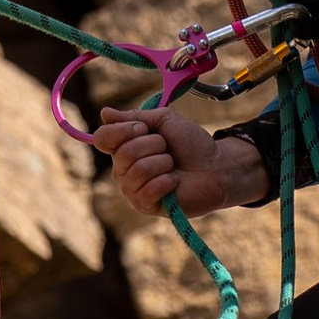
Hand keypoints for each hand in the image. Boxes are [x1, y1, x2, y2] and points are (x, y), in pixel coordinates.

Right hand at [97, 107, 265, 218]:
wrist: (216, 167)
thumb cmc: (191, 144)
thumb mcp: (163, 121)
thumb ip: (134, 118)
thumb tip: (104, 112)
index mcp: (124, 147)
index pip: (103, 138)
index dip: (123, 130)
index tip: (145, 128)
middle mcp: (123, 169)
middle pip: (123, 153)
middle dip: (154, 145)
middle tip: (168, 149)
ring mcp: (132, 189)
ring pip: (137, 171)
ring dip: (163, 163)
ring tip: (173, 166)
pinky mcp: (145, 206)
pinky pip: (146, 191)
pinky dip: (166, 181)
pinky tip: (174, 182)